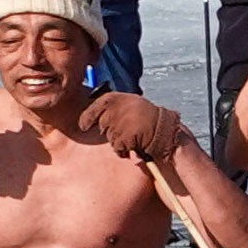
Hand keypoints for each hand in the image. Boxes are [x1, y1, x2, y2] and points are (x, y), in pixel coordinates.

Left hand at [77, 93, 192, 162]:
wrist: (164, 131)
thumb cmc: (147, 118)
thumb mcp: (131, 104)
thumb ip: (113, 105)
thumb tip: (92, 114)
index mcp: (116, 97)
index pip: (96, 106)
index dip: (87, 117)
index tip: (83, 126)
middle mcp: (116, 108)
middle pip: (102, 124)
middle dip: (110, 129)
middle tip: (126, 128)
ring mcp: (119, 123)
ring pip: (109, 137)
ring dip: (118, 139)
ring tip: (134, 135)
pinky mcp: (124, 137)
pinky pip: (117, 147)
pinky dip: (124, 149)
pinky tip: (135, 144)